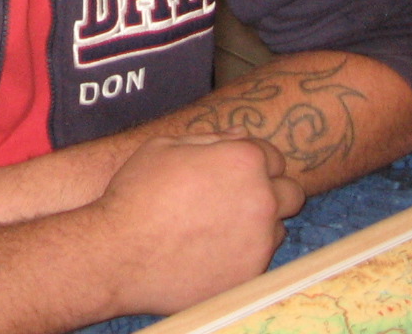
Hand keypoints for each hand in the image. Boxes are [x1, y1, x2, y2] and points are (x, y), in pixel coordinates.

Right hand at [89, 133, 304, 316]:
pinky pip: (261, 259)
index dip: (252, 161)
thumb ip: (210, 139)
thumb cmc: (137, 192)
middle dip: (270, 190)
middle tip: (236, 198)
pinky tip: (213, 249)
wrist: (120, 252)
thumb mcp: (165, 146)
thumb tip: (239, 136)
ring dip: (259, 223)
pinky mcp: (251, 274)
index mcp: (243, 161)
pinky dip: (245, 253)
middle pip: (291, 192)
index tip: (233, 172)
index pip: (273, 156)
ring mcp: (260, 241)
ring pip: (277, 227)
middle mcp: (262, 199)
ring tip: (219, 226)